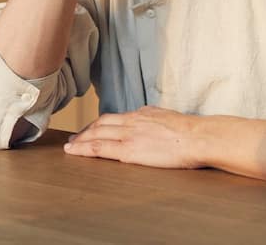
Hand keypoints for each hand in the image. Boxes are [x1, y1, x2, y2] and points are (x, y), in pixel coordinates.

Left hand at [63, 107, 202, 168]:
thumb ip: (153, 118)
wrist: (195, 137)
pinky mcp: (128, 150)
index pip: (115, 117)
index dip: (99, 124)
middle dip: (85, 131)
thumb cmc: (189, 131)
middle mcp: (132, 121)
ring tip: (70, 147)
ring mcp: (128, 134)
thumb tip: (148, 118)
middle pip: (101, 123)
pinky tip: (73, 152)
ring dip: (80, 140)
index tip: (91, 129)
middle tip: (74, 138)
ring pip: (96, 133)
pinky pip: (99, 148)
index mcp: (142, 114)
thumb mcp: (167, 117)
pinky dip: (83, 149)